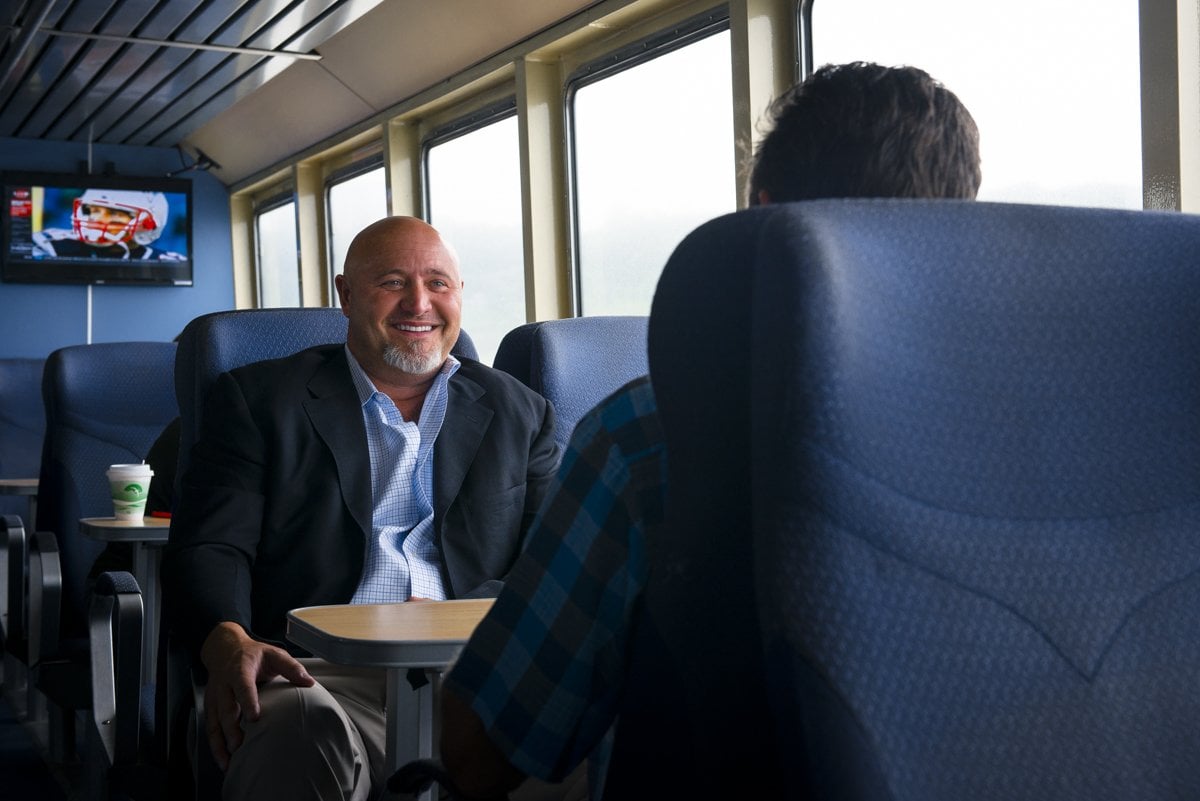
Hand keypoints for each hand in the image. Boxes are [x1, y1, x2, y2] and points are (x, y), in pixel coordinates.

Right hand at [199, 622, 315, 770]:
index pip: (243, 686)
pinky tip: (223, 760)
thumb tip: (309, 682)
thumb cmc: (253, 654)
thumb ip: (291, 667)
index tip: (254, 717)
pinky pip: (210, 727)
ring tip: (228, 761)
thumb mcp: (273, 654)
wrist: (224, 649)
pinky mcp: (211, 706)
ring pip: (215, 721)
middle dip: (231, 728)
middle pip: (226, 708)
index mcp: (240, 670)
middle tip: (239, 746)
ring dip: (221, 742)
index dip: (247, 701)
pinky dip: (215, 745)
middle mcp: (224, 684)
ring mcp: (215, 697)